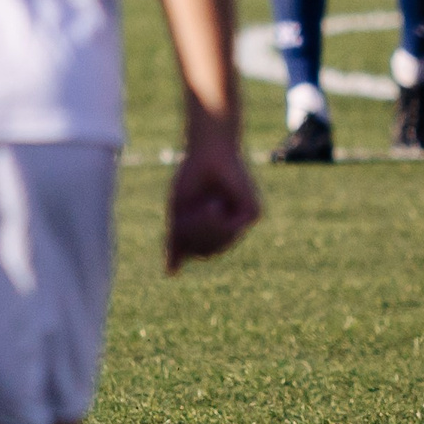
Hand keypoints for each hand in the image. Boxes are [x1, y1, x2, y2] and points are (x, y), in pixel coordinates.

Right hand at [163, 133, 260, 273]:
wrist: (207, 150)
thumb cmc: (191, 176)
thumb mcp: (178, 212)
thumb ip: (175, 242)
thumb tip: (170, 274)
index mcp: (215, 229)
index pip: (200, 252)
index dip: (185, 244)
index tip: (178, 224)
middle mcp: (231, 228)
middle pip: (209, 252)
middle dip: (193, 235)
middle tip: (186, 214)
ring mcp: (242, 221)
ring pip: (221, 244)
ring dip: (205, 227)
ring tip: (203, 206)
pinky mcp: (253, 213)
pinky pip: (232, 231)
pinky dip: (217, 220)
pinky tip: (214, 204)